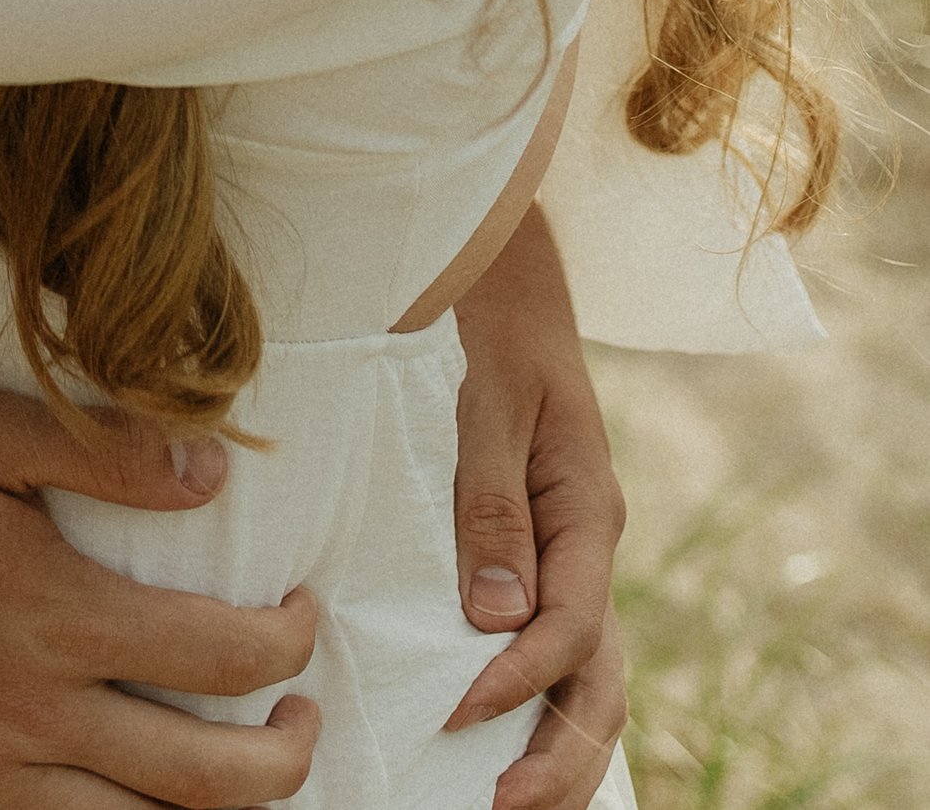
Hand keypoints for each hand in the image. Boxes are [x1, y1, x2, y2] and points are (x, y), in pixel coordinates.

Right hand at [0, 377, 317, 809]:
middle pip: (206, 783)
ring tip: (236, 782)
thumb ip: (103, 450)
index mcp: (56, 617)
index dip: (285, 642)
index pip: (221, 656)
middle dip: (283, 758)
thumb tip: (212, 471)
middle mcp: (32, 718)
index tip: (299, 615)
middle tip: (300, 718)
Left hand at [445, 211, 628, 808]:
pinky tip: (505, 741)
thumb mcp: (491, 409)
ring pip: (588, 677)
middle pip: (597, 676)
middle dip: (558, 752)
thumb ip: (492, 508)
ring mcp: (574, 561)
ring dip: (557, 745)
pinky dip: (542, 706)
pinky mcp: (546, 561)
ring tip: (508, 800)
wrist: (517, 297)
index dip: (518, 678)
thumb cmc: (501, 344)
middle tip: (501, 805)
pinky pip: (558, 650)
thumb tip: (496, 619)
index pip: (569, 626)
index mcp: (588, 515)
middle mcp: (591, 548)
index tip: (458, 711)